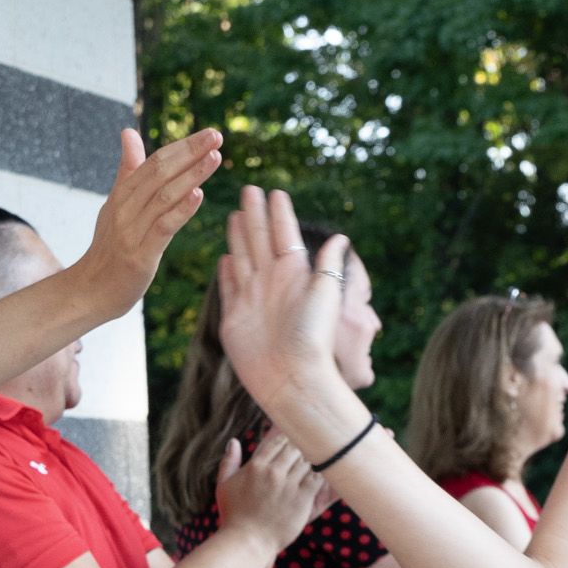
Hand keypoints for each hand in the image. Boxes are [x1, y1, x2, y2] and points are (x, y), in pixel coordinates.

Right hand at [76, 127, 225, 316]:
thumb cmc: (108, 249)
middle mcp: (125, 208)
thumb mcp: (115, 204)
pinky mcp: (139, 255)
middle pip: (160, 172)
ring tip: (214, 158)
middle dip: (191, 152)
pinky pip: (162, 228)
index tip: (209, 133)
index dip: (183, 146)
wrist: (89, 291)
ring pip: (163, 196)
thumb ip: (128, 170)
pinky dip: (181, 210)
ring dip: (191, 175)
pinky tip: (198, 195)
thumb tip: (128, 132)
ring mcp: (131, 231)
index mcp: (123, 194)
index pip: (155, 161)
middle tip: (217, 136)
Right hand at [213, 188, 368, 446]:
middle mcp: (272, 281)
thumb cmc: (313, 338)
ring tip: (236, 214)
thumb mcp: (326, 294)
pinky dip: (227, 272)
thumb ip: (330, 265)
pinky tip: (225, 258)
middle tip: (249, 189)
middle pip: (259, 238)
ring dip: (239, 236)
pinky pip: (229, 287)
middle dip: (254, 214)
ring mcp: (252, 297)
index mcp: (295, 272)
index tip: (276, 191)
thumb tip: (342, 237)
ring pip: (243, 257)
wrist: (291, 378)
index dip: (279, 213)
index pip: (285, 234)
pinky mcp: (235, 316)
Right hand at [215, 431, 327, 549]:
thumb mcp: (224, 486)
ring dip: (310, 462)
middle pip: (294, 449)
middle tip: (304, 455)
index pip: (277, 442)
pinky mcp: (302, 498)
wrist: (248, 541)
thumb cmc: (233, 515)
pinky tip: (320, 477)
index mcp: (256, 466)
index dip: (286, 441)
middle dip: (299, 450)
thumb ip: (229, 462)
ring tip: (313, 465)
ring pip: (307, 461)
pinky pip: (317, 478)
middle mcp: (273, 472)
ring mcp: (288, 485)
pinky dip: (320, 474)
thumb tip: (234, 441)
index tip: (290, 445)